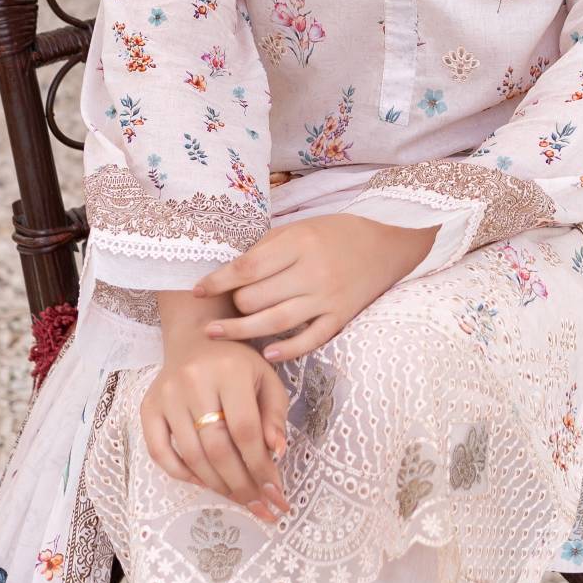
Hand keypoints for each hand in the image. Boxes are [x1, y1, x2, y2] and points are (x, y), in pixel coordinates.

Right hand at [141, 313, 289, 521]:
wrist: (195, 339)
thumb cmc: (238, 364)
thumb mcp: (267, 380)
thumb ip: (274, 416)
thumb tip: (276, 453)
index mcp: (230, 371)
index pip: (245, 430)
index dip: (261, 466)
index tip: (276, 494)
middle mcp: (194, 382)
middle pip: (217, 447)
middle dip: (241, 484)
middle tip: (259, 507)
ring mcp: (167, 395)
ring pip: (191, 455)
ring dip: (217, 485)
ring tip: (239, 499)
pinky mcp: (148, 407)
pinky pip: (160, 452)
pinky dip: (182, 474)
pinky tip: (205, 483)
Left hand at [191, 213, 433, 364]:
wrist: (386, 247)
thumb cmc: (336, 234)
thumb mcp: (300, 228)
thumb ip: (267, 249)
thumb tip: (229, 272)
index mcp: (299, 243)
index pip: (247, 268)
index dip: (217, 282)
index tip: (196, 292)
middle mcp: (312, 271)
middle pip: (258, 297)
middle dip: (233, 305)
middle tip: (220, 308)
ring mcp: (328, 297)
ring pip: (276, 322)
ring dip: (242, 332)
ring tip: (217, 334)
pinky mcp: (341, 318)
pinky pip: (310, 339)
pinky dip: (287, 349)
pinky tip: (266, 354)